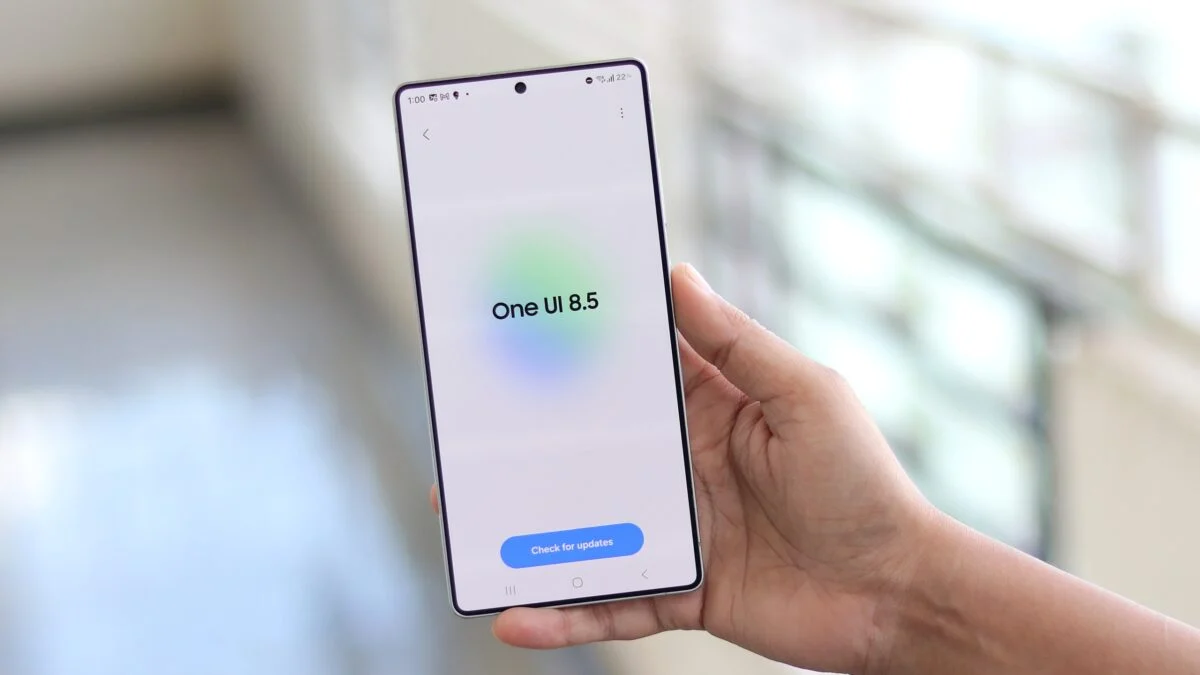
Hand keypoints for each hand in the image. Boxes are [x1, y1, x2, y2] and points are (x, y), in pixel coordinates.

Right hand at [431, 263, 937, 673]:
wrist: (897, 594)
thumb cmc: (864, 483)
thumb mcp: (806, 396)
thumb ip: (738, 343)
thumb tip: (679, 273)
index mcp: (711, 408)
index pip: (632, 371)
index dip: (580, 347)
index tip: (521, 321)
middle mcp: (683, 465)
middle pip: (590, 450)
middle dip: (529, 442)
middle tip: (464, 433)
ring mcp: (676, 530)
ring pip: (585, 527)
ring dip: (526, 529)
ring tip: (466, 525)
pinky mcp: (679, 590)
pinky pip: (612, 601)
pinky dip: (566, 611)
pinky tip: (517, 615)